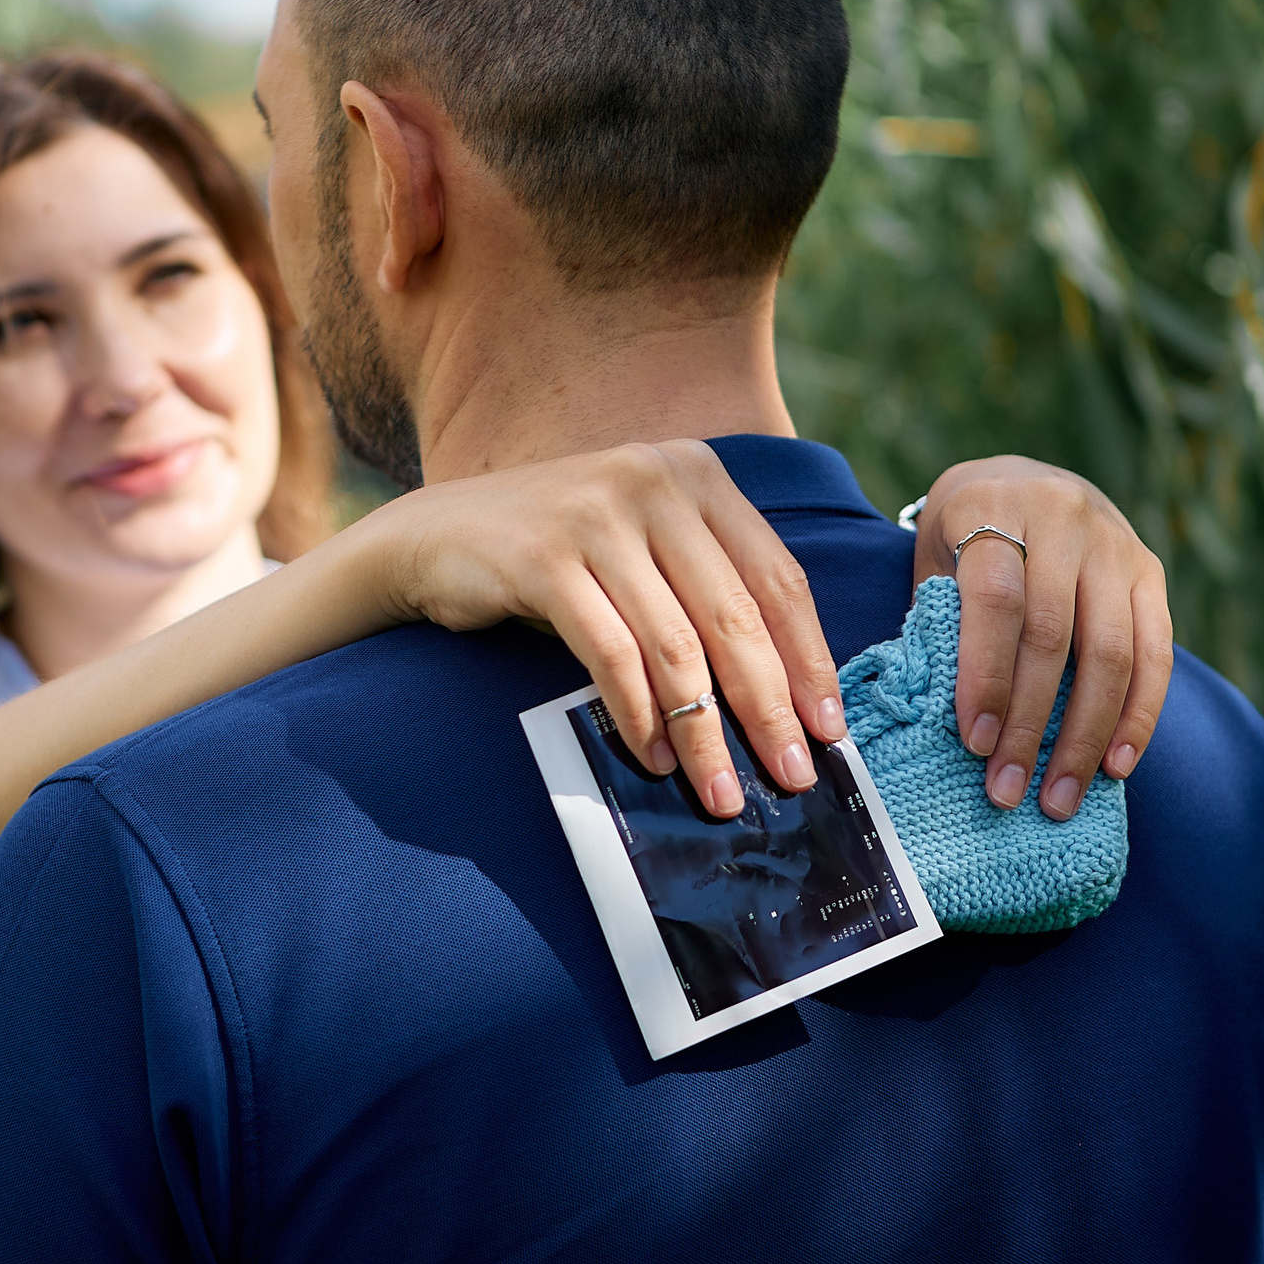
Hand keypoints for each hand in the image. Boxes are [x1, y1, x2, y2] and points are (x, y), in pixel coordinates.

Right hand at [356, 441, 840, 818]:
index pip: (777, 577)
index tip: (828, 728)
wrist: (435, 536)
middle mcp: (653, 481)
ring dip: (704, 732)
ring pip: (676, 645)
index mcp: (696, 474)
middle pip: (735, 615)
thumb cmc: (557, 555)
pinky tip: (653, 756)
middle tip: (789, 776)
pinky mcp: (543, 556)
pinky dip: (638, 715)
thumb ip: (705, 589)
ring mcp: (596, 514)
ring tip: (719, 789)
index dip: (809, 659)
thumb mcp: (643, 546)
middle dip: (768, 708)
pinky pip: (610, 654)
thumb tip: (785, 695)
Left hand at [913, 457, 1171, 819]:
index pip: (996, 602)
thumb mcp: (936, 556)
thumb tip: (953, 721)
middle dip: (1031, 724)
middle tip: (1009, 790)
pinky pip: (1156, 652)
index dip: (987, 677)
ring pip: (1111, 651)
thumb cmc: (962, 534)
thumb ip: (943, 620)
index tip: (975, 744)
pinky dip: (1138, 715)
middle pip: (1053, 635)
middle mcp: (1060, 516)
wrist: (1018, 477)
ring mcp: (1114, 542)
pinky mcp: (1150, 570)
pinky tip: (1116, 765)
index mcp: (992, 506)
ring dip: (1086, 735)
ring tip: (1060, 798)